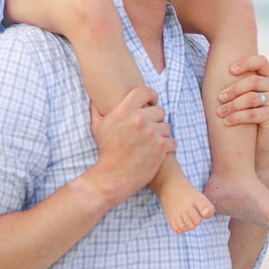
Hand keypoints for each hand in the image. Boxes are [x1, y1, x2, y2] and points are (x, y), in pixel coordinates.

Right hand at [86, 86, 173, 201]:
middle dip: (156, 120)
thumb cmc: (106, 152)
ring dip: (162, 134)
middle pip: (159, 110)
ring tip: (152, 143)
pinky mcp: (161, 147)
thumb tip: (95, 99)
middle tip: (150, 130)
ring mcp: (151, 133)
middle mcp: (139, 119)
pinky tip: (160, 151)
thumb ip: (97, 110)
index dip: (151, 97)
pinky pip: (172, 141)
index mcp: (125, 111)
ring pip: (167, 126)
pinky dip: (168, 147)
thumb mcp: (98, 128)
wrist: (113, 176)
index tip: (152, 103)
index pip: (145, 92)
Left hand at [216, 55, 268, 177]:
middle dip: (233, 89)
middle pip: (253, 81)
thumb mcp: (240, 96)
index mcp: (267, 78)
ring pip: (251, 97)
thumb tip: (213, 67)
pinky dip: (237, 117)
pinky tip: (227, 121)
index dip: (246, 63)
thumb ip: (236, 82)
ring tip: (220, 112)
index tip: (229, 70)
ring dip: (232, 105)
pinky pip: (253, 113)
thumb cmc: (243, 117)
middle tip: (219, 98)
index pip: (261, 61)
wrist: (255, 145)